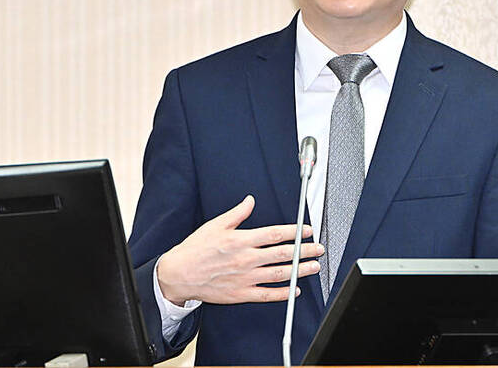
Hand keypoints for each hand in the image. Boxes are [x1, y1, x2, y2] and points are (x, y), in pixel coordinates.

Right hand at [156, 195, 323, 304]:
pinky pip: (267, 295)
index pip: (274, 235)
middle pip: (282, 254)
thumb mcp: (215, 225)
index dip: (294, 232)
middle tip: (318, 248)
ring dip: (299, 270)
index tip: (307, 231)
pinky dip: (283, 293)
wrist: (179, 275)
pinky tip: (294, 289)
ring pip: (279, 274)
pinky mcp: (241, 294)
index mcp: (240, 240)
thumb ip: (236, 214)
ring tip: (314, 266)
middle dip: (304, 251)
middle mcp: (246, 259)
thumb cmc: (196, 249)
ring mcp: (245, 278)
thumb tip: (250, 201)